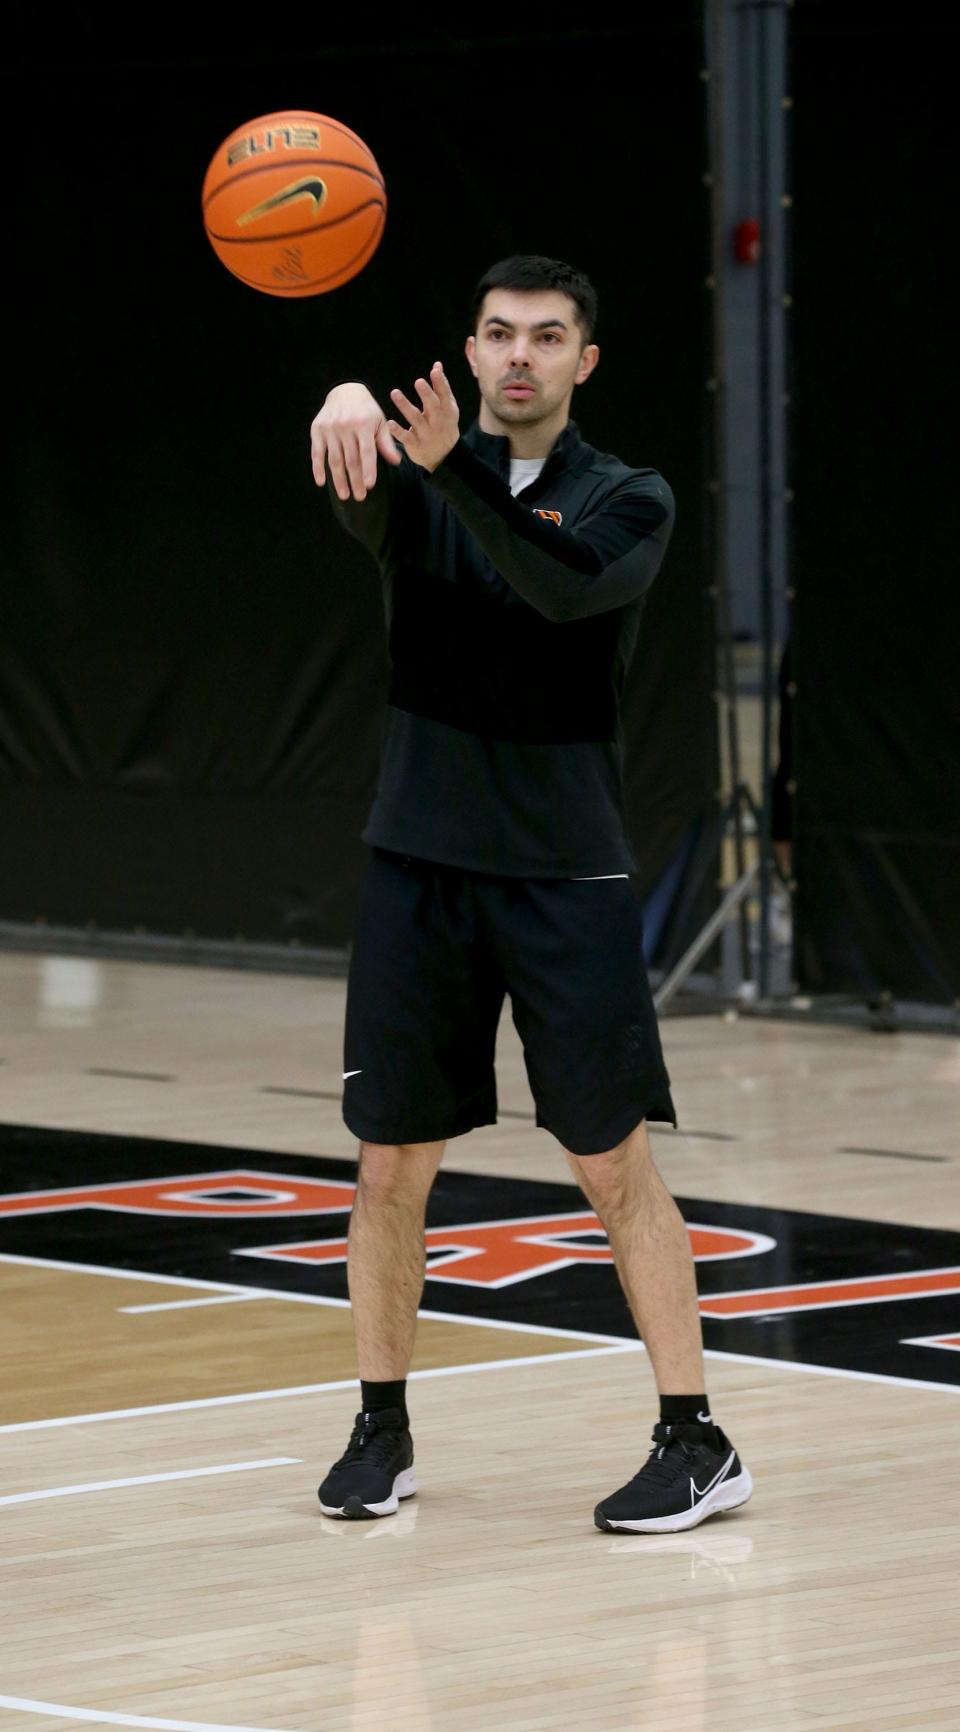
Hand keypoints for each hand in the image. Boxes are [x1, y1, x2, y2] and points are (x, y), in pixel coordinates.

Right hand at [311, 382, 401, 500]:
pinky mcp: (317, 430)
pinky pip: (316, 452)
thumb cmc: (367, 411)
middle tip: (360, 497)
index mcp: (364, 424)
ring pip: (334, 459)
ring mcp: (330, 428)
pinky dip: (317, 468)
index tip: (370, 486)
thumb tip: (397, 461)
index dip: (368, 469)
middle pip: (351, 459)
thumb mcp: (380, 422)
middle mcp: (346, 426)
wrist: (345, 391)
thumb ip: (386, 443)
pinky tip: (321, 482)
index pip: (367, 452)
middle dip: (355, 480)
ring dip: (338, 479)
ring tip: (344, 495)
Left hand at [387, 362, 459, 472]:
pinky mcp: (415, 444)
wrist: (444, 456)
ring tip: (394, 393)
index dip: (440, 383)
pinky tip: (389, 423)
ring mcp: (426, 434)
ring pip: (415, 419)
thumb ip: (441, 387)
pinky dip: (398, 431)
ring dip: (404, 406)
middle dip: (426, 394)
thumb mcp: (447, 407)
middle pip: (432, 406)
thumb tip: (437, 364)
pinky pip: (406, 437)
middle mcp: (437, 421)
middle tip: (419, 382)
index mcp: (447, 411)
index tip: (434, 371)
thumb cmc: (444, 424)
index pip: (444, 395)